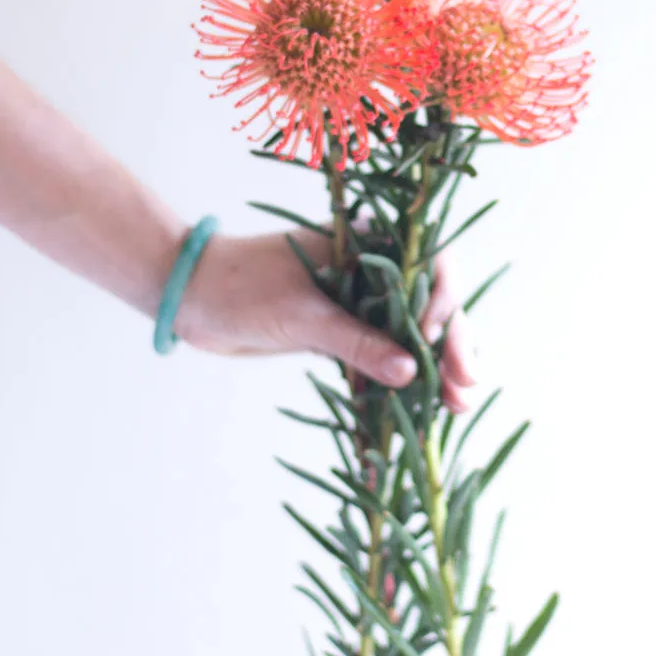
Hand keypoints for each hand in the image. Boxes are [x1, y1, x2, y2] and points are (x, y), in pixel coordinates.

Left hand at [175, 229, 477, 411]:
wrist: (189, 298)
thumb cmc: (240, 287)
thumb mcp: (303, 316)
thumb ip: (357, 342)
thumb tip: (410, 372)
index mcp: (366, 243)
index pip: (429, 266)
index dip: (445, 303)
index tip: (435, 341)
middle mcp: (370, 270)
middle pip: (429, 306)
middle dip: (451, 346)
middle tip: (466, 389)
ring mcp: (357, 302)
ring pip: (409, 336)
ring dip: (433, 370)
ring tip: (456, 407)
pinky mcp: (340, 333)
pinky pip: (380, 357)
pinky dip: (397, 384)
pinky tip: (418, 411)